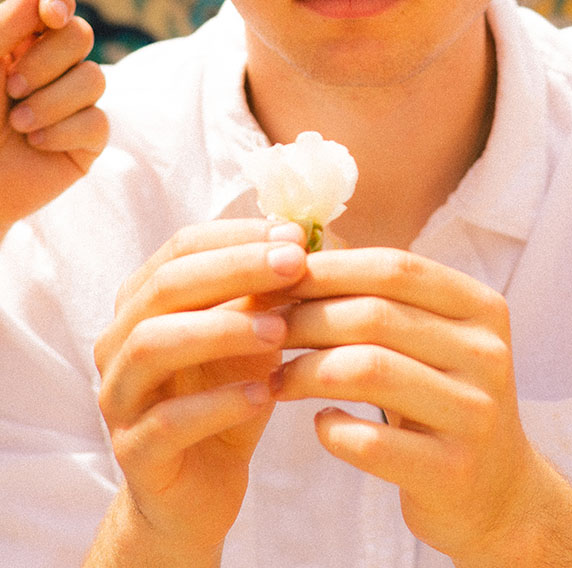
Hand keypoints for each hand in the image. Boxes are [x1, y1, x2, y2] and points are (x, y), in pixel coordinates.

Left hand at [0, 0, 107, 231]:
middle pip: (81, 36)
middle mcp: (49, 70)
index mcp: (19, 46)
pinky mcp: (86, 142)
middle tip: (12, 87)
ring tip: (18, 125)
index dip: (60, 3)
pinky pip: (98, 121)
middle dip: (47, 62)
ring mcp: (71, 106)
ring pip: (94, 79)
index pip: (56, 7)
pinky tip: (37, 144)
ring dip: (50, 102)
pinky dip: (64, 130)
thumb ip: (10, 20)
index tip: (50, 15)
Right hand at [92, 220, 307, 562]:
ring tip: (280, 331)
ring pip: (153, 344)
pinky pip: (168, 421)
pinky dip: (218, 403)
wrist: (201, 487)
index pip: (181, 247)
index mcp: (142, 301)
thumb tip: (303, 239)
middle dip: (235, 269)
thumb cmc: (228, 393)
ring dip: (222, 329)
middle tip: (295, 266)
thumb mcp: (252, 336)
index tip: (296, 236)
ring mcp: (118, 396)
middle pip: (166, 286)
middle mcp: (117, 341)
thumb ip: (264, 293)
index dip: (238, 236)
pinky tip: (264, 394)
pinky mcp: (133, 453)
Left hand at [273, 248, 539, 564]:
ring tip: (277, 379)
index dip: (330, 269)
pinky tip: (320, 424)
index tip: (277, 279)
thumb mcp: (431, 338)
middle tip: (263, 331)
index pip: (395, 268)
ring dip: (305, 371)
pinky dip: (331, 428)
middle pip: (375, 316)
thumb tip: (296, 254)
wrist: (498, 491)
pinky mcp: (452, 470)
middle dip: (305, 319)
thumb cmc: (440, 396)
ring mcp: (474, 413)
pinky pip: (370, 440)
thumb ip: (381, 297)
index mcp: (481, 307)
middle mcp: (486, 354)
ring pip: (368, 371)